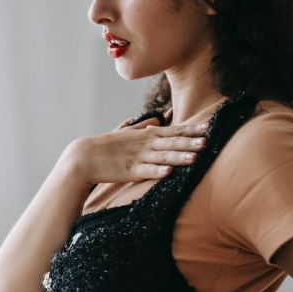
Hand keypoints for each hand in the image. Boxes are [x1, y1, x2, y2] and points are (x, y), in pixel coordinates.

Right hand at [69, 117, 208, 185]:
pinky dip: (158, 171)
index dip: (191, 129)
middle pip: (171, 142)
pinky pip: (146, 172)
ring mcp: (137, 158)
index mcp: (145, 135)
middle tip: (208, 141)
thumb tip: (157, 119)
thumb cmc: (105, 146)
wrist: (84, 157)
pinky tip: (169, 172)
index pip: (173, 130)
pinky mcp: (129, 171)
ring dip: (179, 157)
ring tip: (195, 158)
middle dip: (190, 142)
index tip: (208, 127)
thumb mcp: (125, 132)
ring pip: (162, 157)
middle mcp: (144, 145)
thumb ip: (143, 127)